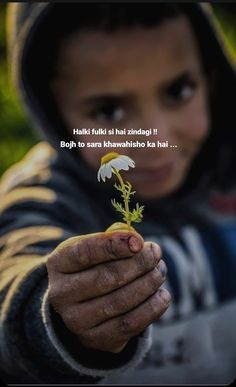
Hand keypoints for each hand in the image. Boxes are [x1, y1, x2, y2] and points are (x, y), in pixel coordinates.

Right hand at [46, 230, 170, 352]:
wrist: (81, 304)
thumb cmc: (92, 266)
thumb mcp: (94, 248)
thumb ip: (113, 239)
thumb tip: (137, 242)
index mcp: (58, 263)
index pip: (85, 252)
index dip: (114, 245)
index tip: (139, 241)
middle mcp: (61, 293)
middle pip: (106, 277)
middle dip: (138, 263)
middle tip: (156, 253)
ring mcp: (75, 320)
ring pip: (120, 301)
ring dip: (148, 283)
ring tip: (160, 271)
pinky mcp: (95, 339)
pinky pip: (129, 324)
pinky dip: (152, 308)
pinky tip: (163, 295)